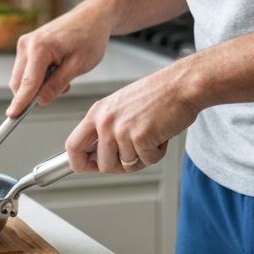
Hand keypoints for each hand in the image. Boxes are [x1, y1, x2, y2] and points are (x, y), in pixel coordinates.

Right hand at [6, 0, 114, 116]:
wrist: (92, 17)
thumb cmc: (89, 36)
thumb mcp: (78, 65)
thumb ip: (57, 85)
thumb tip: (41, 101)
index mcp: (40, 47)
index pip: (27, 83)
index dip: (20, 103)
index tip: (12, 117)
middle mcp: (27, 44)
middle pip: (19, 82)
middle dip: (34, 93)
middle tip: (64, 88)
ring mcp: (25, 43)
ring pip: (22, 77)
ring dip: (38, 85)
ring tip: (64, 76)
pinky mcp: (28, 45)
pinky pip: (27, 69)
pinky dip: (38, 77)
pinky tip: (58, 70)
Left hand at [64, 62, 202, 173]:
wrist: (181, 85)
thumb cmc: (157, 94)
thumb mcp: (121, 107)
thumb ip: (107, 129)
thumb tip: (99, 156)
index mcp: (98, 112)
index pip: (72, 146)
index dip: (79, 163)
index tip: (87, 168)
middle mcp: (105, 121)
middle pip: (102, 164)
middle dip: (121, 166)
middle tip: (136, 153)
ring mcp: (121, 129)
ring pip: (127, 165)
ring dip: (144, 157)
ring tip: (152, 135)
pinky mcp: (140, 137)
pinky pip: (147, 161)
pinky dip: (158, 153)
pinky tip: (161, 134)